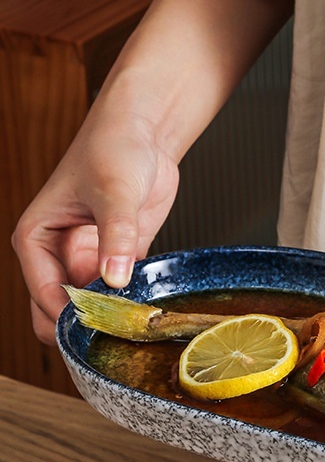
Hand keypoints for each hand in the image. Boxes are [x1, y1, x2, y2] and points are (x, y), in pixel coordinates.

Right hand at [12, 107, 178, 344]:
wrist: (145, 132)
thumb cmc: (114, 147)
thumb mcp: (114, 190)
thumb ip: (116, 234)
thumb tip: (114, 277)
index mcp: (36, 238)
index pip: (43, 294)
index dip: (68, 315)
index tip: (98, 326)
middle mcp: (57, 254)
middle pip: (58, 311)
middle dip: (83, 324)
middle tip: (116, 329)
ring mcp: (87, 259)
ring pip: (89, 309)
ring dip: (110, 318)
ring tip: (137, 319)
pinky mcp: (117, 259)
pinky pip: (119, 295)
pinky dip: (130, 305)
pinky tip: (150, 307)